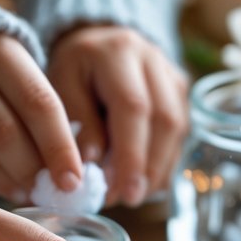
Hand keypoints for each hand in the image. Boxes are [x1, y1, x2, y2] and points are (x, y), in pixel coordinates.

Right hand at [0, 34, 81, 202]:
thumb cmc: (1, 72)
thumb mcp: (24, 74)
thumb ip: (46, 113)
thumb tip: (77, 165)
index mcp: (4, 51)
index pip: (38, 102)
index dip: (58, 145)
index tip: (74, 180)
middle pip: (7, 128)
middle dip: (36, 166)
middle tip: (56, 191)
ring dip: (16, 176)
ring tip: (37, 193)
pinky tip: (14, 191)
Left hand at [47, 24, 187, 206]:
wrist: (98, 41)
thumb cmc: (74, 69)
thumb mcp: (59, 87)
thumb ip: (77, 123)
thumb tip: (90, 168)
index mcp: (118, 52)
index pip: (133, 107)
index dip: (130, 154)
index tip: (120, 191)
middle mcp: (153, 59)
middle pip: (164, 120)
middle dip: (148, 166)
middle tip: (129, 199)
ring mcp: (172, 75)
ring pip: (178, 129)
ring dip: (158, 168)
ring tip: (133, 193)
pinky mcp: (181, 92)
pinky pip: (180, 133)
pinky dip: (163, 161)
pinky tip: (144, 180)